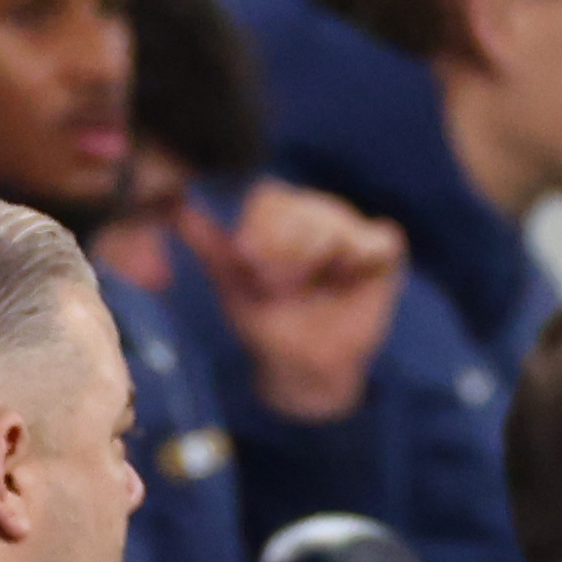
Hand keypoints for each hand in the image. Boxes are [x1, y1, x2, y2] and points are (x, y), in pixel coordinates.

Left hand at [177, 181, 404, 423]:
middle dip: (285, 249)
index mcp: (278, 217)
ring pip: (336, 221)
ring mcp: (351, 230)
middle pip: (303, 208)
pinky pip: (379, 239)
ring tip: (304, 285)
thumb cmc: (266, 321)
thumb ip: (211, 247)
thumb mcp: (233, 285)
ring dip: (316, 255)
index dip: (258, 229)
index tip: (248, 262)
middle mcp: (315, 214)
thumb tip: (179, 213)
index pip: (268, 198)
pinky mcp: (383, 253)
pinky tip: (344, 277)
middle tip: (278, 285)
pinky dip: (359, 256)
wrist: (304, 363)